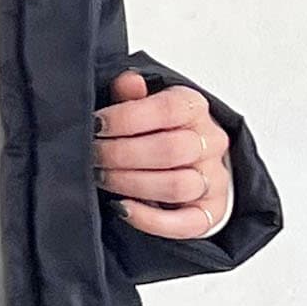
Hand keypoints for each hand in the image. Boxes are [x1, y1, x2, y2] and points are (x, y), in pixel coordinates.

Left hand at [93, 70, 231, 239]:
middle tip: (92, 156)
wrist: (183, 163)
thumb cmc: (155, 133)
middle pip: (170, 150)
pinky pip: (186, 223)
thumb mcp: (140, 108)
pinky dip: (150, 219)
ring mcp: (214, 178)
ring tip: (102, 178)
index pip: (168, 109)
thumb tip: (127, 81)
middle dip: (121, 155)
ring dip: (131, 183)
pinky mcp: (210, 212)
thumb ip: (132, 97)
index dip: (127, 118)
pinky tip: (122, 208)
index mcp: (194, 108)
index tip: (96, 125)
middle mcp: (210, 142)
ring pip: (177, 185)